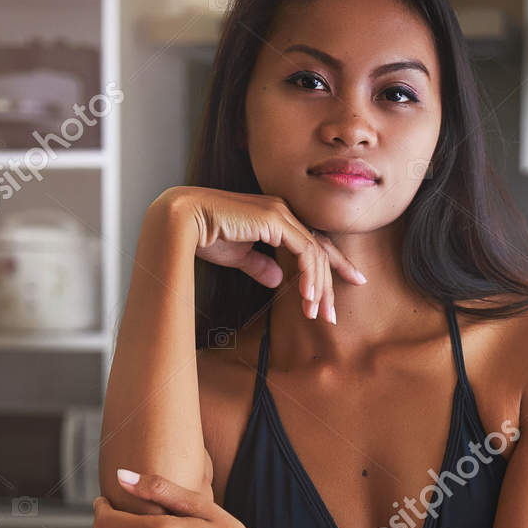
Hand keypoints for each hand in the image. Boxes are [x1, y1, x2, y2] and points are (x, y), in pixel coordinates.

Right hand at [154, 185, 366, 324]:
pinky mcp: (275, 220)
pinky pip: (304, 251)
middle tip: (331, 315)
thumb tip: (278, 279)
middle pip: (320, 249)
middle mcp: (283, 212)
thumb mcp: (239, 257)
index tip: (344, 287)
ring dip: (319, 287)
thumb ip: (260, 265)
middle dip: (329, 285)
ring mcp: (280, 213)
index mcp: (276, 218)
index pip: (312, 244)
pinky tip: (307, 297)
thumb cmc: (205, 236)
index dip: (331, 266)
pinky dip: (309, 275)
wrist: (184, 223)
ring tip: (316, 314)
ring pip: (315, 253)